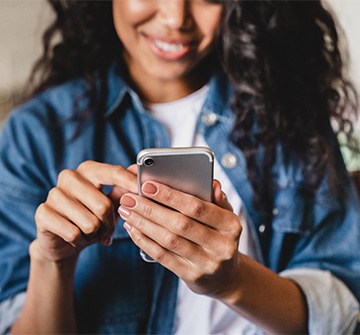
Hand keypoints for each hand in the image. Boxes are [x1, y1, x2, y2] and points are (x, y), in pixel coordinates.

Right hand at [33, 161, 137, 262]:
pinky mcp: (43, 213)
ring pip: (90, 222)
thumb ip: (123, 190)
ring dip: (95, 234)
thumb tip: (138, 171)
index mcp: (88, 170)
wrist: (63, 240)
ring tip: (90, 233)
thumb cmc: (92, 217)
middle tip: (107, 231)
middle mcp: (69, 177)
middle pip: (103, 205)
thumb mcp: (111, 204)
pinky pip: (73, 233)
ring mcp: (54, 194)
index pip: (113, 172)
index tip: (142, 191)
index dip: (129, 183)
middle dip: (110, 224)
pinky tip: (76, 237)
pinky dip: (79, 241)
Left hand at [118, 179, 242, 299]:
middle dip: (150, 209)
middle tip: (129, 198)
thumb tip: (212, 184)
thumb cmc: (220, 237)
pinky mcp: (192, 276)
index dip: (171, 196)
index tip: (147, 185)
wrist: (226, 276)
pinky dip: (144, 241)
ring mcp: (207, 263)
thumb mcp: (225, 217)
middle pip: (180, 224)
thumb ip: (217, 200)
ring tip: (127, 211)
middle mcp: (222, 246)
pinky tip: (133, 229)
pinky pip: (163, 256)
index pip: (198, 207)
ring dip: (143, 224)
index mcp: (231, 225)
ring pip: (169, 241)